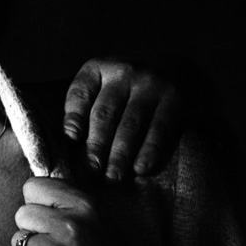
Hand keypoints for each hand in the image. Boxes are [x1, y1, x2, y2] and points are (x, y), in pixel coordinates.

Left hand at [7, 178, 161, 245]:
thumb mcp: (104, 227)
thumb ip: (72, 207)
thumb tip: (35, 191)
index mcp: (88, 206)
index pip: (34, 186)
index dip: (39, 206)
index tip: (53, 224)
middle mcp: (74, 227)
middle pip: (22, 214)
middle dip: (34, 233)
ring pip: (17, 241)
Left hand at [63, 58, 181, 180]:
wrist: (172, 68)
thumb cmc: (124, 90)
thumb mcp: (100, 87)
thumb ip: (84, 110)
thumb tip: (71, 145)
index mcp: (98, 68)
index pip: (81, 93)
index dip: (74, 117)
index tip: (71, 140)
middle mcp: (123, 72)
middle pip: (105, 113)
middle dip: (97, 145)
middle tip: (92, 171)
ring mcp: (150, 84)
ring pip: (131, 124)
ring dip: (120, 153)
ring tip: (113, 177)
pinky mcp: (174, 98)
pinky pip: (159, 128)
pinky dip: (149, 151)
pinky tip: (141, 169)